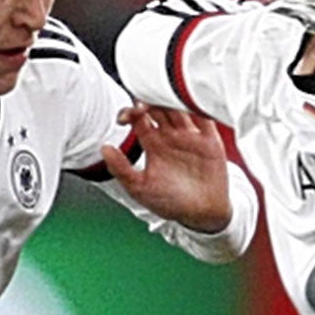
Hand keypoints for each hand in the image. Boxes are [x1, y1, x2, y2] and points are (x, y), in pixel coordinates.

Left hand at [104, 103, 232, 231]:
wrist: (203, 215)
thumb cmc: (170, 203)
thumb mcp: (140, 188)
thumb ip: (121, 169)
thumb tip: (104, 148)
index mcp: (153, 144)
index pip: (138, 117)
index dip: (130, 112)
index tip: (124, 118)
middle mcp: (170, 136)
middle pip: (158, 107)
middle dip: (149, 100)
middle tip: (144, 105)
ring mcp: (190, 135)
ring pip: (179, 107)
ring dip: (170, 99)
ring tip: (162, 99)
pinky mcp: (210, 140)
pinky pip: (205, 117)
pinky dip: (198, 106)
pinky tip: (188, 103)